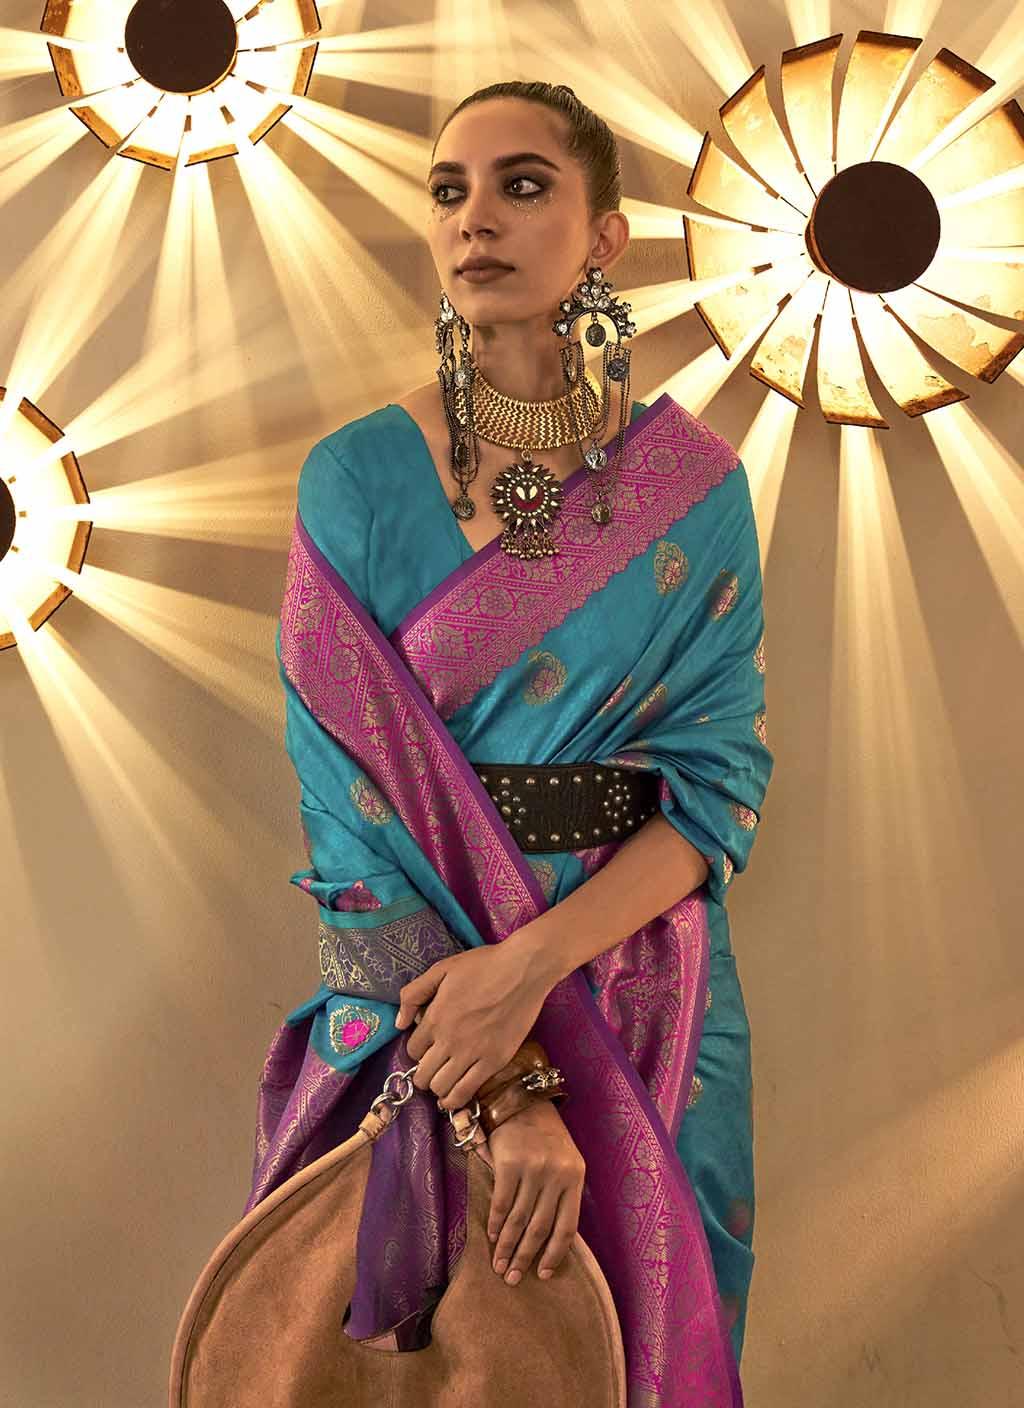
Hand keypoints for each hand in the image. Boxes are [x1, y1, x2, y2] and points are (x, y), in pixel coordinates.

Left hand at [394, 939, 551, 1112]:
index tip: (428, 1046)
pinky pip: (466, 1092)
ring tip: (444, 1080)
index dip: (418, 1050)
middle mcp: (450, 1040)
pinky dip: (456, 1099)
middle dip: (423, 1074)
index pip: (412, 1050)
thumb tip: (399, 1022)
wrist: (523, 970)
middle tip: (433, 1067)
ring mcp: (473, 1053)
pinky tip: (454, 1096)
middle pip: (423, 1075)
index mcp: (435, 1018)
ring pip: (441, 1088)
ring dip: (438, 1087)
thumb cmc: (483, 965)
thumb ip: (414, 994)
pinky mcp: (495, 1062)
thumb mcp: (441, 969)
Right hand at [485, 1099, 584, 1286]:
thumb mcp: (565, 1161)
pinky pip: (501, 1202)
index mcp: (575, 1178)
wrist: (522, 1101)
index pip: (567, 1227)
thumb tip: (550, 1240)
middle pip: (540, 1228)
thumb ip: (561, 1194)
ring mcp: (533, 1170)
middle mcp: (556, 1176)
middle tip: (512, 1278)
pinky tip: (491, 1235)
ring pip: (518, 1219)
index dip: (555, 1254)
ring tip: (499, 1264)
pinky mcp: (509, 1163)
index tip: (543, 1275)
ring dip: (506, 1246)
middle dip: (525, 1257)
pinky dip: (495, 1222)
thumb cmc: (546, 1136)